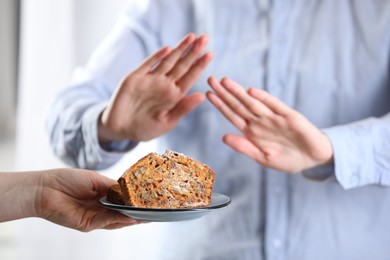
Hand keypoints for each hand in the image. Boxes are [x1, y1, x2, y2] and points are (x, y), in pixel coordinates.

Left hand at [35, 169, 140, 230]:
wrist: (45, 188)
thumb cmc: (67, 180)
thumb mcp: (95, 179)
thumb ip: (112, 186)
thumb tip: (130, 190)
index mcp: (103, 196)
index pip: (123, 201)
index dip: (136, 201)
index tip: (150, 200)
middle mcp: (101, 208)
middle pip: (123, 213)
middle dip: (138, 213)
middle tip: (155, 212)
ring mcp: (95, 217)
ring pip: (117, 220)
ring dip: (132, 218)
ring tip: (147, 216)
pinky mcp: (87, 224)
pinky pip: (107, 221)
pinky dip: (119, 219)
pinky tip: (130, 217)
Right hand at [99, 33, 212, 142]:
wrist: (120, 130)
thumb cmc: (145, 128)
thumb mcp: (167, 122)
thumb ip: (183, 108)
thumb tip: (202, 96)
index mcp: (174, 95)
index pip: (190, 77)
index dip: (200, 65)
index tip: (210, 54)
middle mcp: (164, 85)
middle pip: (182, 65)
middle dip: (193, 52)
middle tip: (205, 38)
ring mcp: (150, 80)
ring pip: (168, 61)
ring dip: (179, 49)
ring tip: (191, 37)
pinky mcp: (135, 78)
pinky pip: (148, 65)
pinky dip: (157, 57)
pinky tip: (168, 49)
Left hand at [206, 77, 332, 172]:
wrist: (315, 159)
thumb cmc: (289, 159)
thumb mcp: (263, 158)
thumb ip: (244, 147)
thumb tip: (223, 137)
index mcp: (252, 132)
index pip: (233, 115)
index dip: (220, 105)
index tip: (208, 95)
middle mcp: (261, 122)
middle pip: (239, 105)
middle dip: (224, 93)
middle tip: (211, 79)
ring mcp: (274, 118)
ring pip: (253, 102)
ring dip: (239, 92)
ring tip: (225, 81)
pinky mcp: (290, 117)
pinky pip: (275, 106)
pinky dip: (264, 98)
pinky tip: (251, 91)